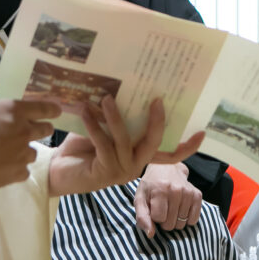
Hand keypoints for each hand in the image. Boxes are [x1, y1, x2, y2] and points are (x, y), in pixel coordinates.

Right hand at [0, 81, 59, 188]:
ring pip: (34, 152)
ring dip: (26, 151)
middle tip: (33, 131)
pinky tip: (6, 168)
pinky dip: (18, 169)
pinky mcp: (17, 173)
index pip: (44, 108)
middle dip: (42, 129)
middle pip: (46, 130)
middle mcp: (24, 131)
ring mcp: (22, 153)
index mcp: (15, 110)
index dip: (52, 110)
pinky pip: (24, 171)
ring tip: (12, 152)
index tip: (56, 111)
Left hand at [49, 97, 203, 196]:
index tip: (202, 132)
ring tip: (106, 98)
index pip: (170, 154)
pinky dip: (95, 125)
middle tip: (156, 99)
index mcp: (140, 155)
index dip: (187, 146)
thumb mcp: (104, 126)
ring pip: (126, 140)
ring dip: (115, 117)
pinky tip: (86, 111)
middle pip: (154, 144)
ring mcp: (121, 171)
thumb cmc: (82, 146)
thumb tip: (125, 86)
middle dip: (157, 121)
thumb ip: (118, 115)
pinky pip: (104, 144)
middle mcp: (135, 165)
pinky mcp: (104, 172)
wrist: (56, 170)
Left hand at [135, 162, 201, 236]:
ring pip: (181, 224)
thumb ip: (142, 217)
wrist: (167, 167)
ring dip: (175, 220)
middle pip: (171, 224)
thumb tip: (151, 234)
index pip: (159, 219)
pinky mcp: (197, 195)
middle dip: (164, 221)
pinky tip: (181, 209)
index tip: (154, 207)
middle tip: (162, 208)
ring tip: (171, 207)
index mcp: (160, 190)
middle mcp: (176, 190)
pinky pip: (193, 220)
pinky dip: (186, 219)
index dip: (154, 216)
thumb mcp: (140, 198)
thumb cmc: (151, 185)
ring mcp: (188, 192)